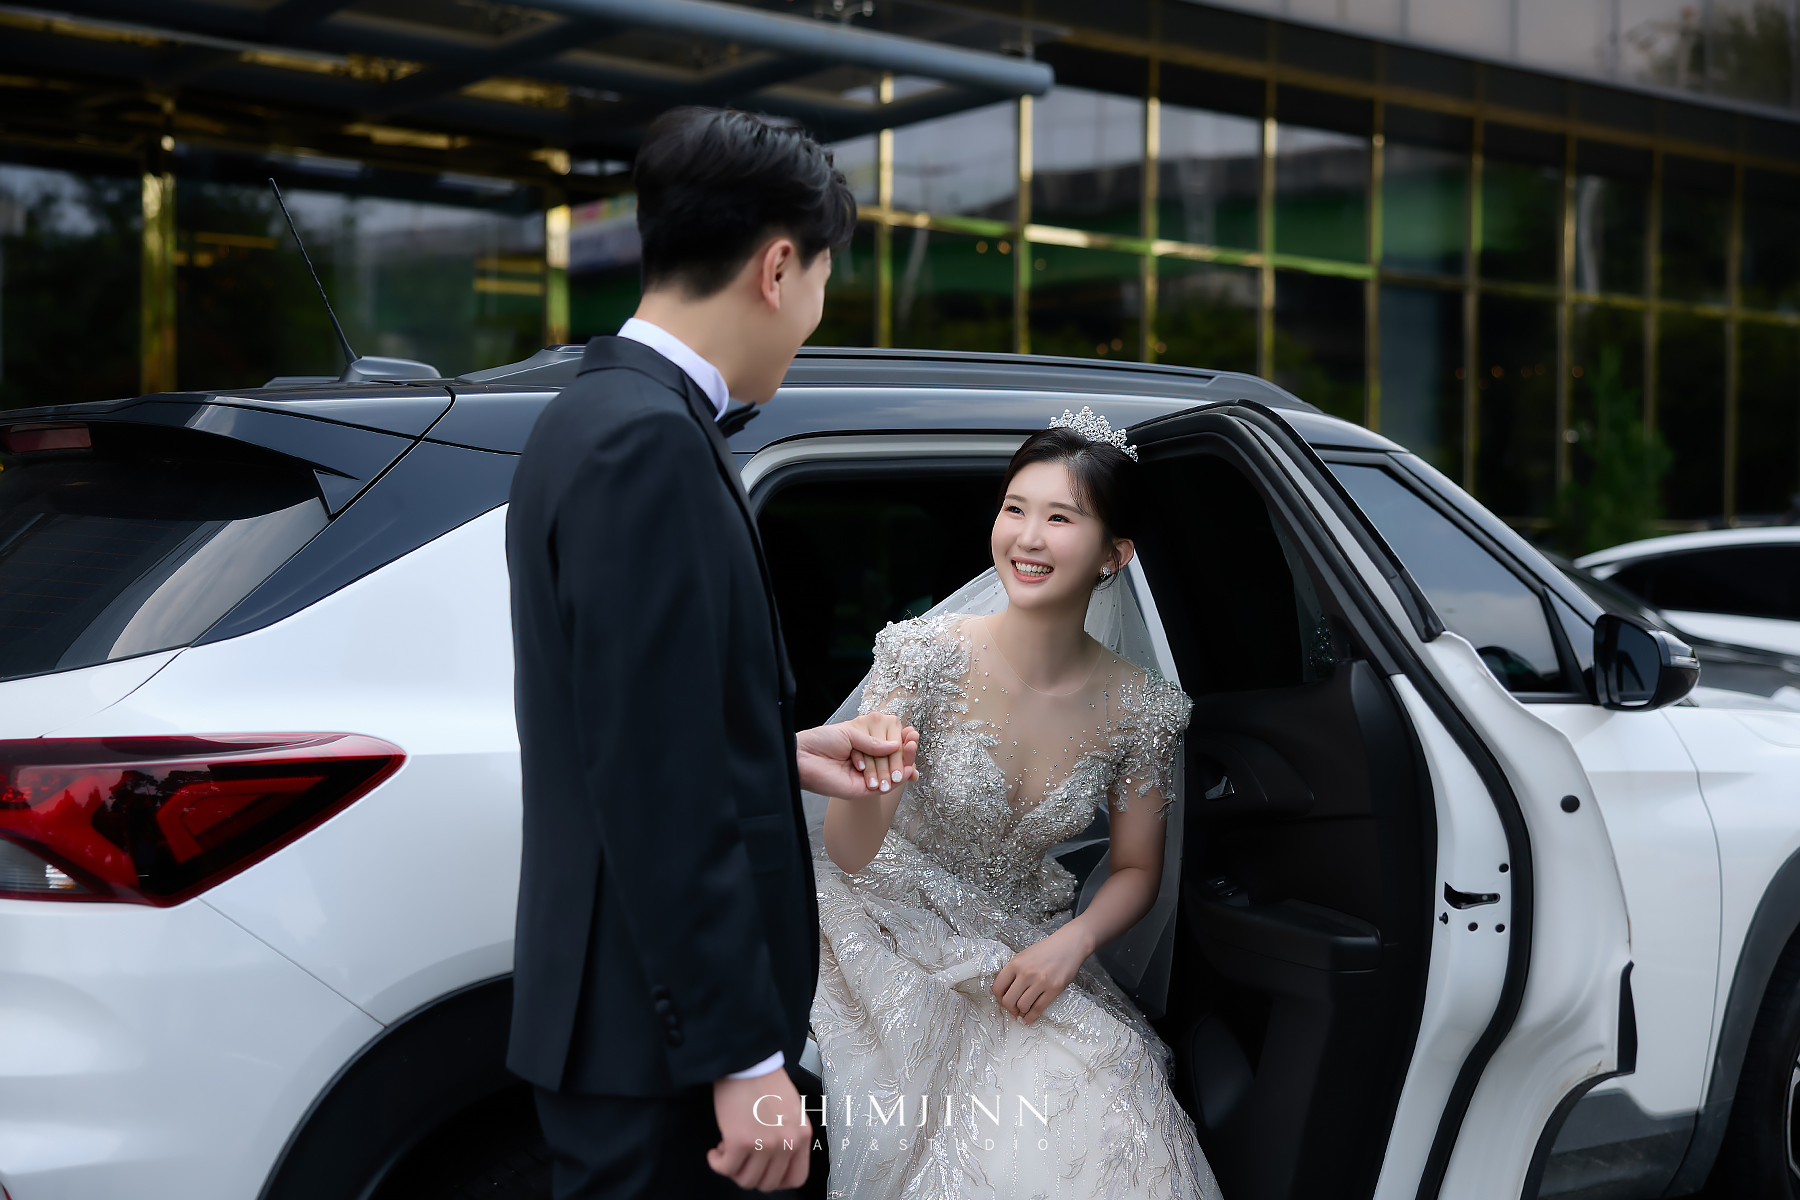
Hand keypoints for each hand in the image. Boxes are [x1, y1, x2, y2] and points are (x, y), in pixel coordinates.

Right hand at [710, 1070, 809, 1190]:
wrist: (747, 1060)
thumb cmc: (765, 1078)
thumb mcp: (791, 1109)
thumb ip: (789, 1134)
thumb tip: (777, 1159)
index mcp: (802, 1134)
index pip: (796, 1178)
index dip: (777, 1181)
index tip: (764, 1173)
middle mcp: (786, 1142)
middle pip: (768, 1183)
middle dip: (751, 1175)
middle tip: (742, 1161)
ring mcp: (764, 1144)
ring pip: (746, 1180)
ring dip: (733, 1169)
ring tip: (728, 1151)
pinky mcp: (740, 1141)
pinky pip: (725, 1168)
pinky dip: (717, 1162)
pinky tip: (716, 1151)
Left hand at [796, 715, 918, 799]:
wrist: (802, 757)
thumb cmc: (820, 741)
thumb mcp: (850, 732)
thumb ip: (873, 741)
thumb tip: (896, 744)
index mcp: (862, 747)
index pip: (887, 746)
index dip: (900, 741)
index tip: (912, 734)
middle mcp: (865, 763)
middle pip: (892, 760)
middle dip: (904, 751)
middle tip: (913, 741)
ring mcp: (865, 777)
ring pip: (891, 772)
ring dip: (902, 762)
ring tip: (910, 748)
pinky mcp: (862, 790)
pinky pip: (884, 787)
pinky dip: (898, 778)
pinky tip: (907, 769)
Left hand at [992, 925, 1091, 1025]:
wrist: (1069, 945)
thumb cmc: (1046, 950)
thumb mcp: (1024, 956)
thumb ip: (1013, 971)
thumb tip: (1004, 992)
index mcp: (1016, 963)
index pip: (997, 987)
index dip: (998, 998)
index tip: (1002, 1000)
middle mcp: (1026, 973)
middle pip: (1008, 1001)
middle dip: (1009, 1008)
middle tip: (1012, 1009)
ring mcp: (1041, 981)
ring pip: (1022, 1006)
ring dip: (1020, 1012)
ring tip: (1022, 1011)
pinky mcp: (1054, 989)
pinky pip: (1038, 1008)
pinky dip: (1031, 1017)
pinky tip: (1028, 1018)